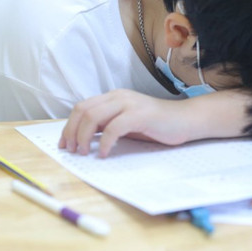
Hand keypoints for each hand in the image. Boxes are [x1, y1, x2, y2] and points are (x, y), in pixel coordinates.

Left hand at [59, 88, 251, 157]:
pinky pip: (114, 128)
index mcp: (113, 97)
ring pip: (93, 116)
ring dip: (84, 137)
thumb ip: (107, 126)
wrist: (186, 120)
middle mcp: (118, 96)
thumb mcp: (127, 124)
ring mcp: (129, 104)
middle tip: (72, 150)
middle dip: (72, 132)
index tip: (65, 144)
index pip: (81, 107)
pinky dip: (105, 143)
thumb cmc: (157, 125)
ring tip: (85, 153)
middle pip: (83, 110)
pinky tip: (105, 154)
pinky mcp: (140, 115)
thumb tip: (85, 138)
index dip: (69, 126)